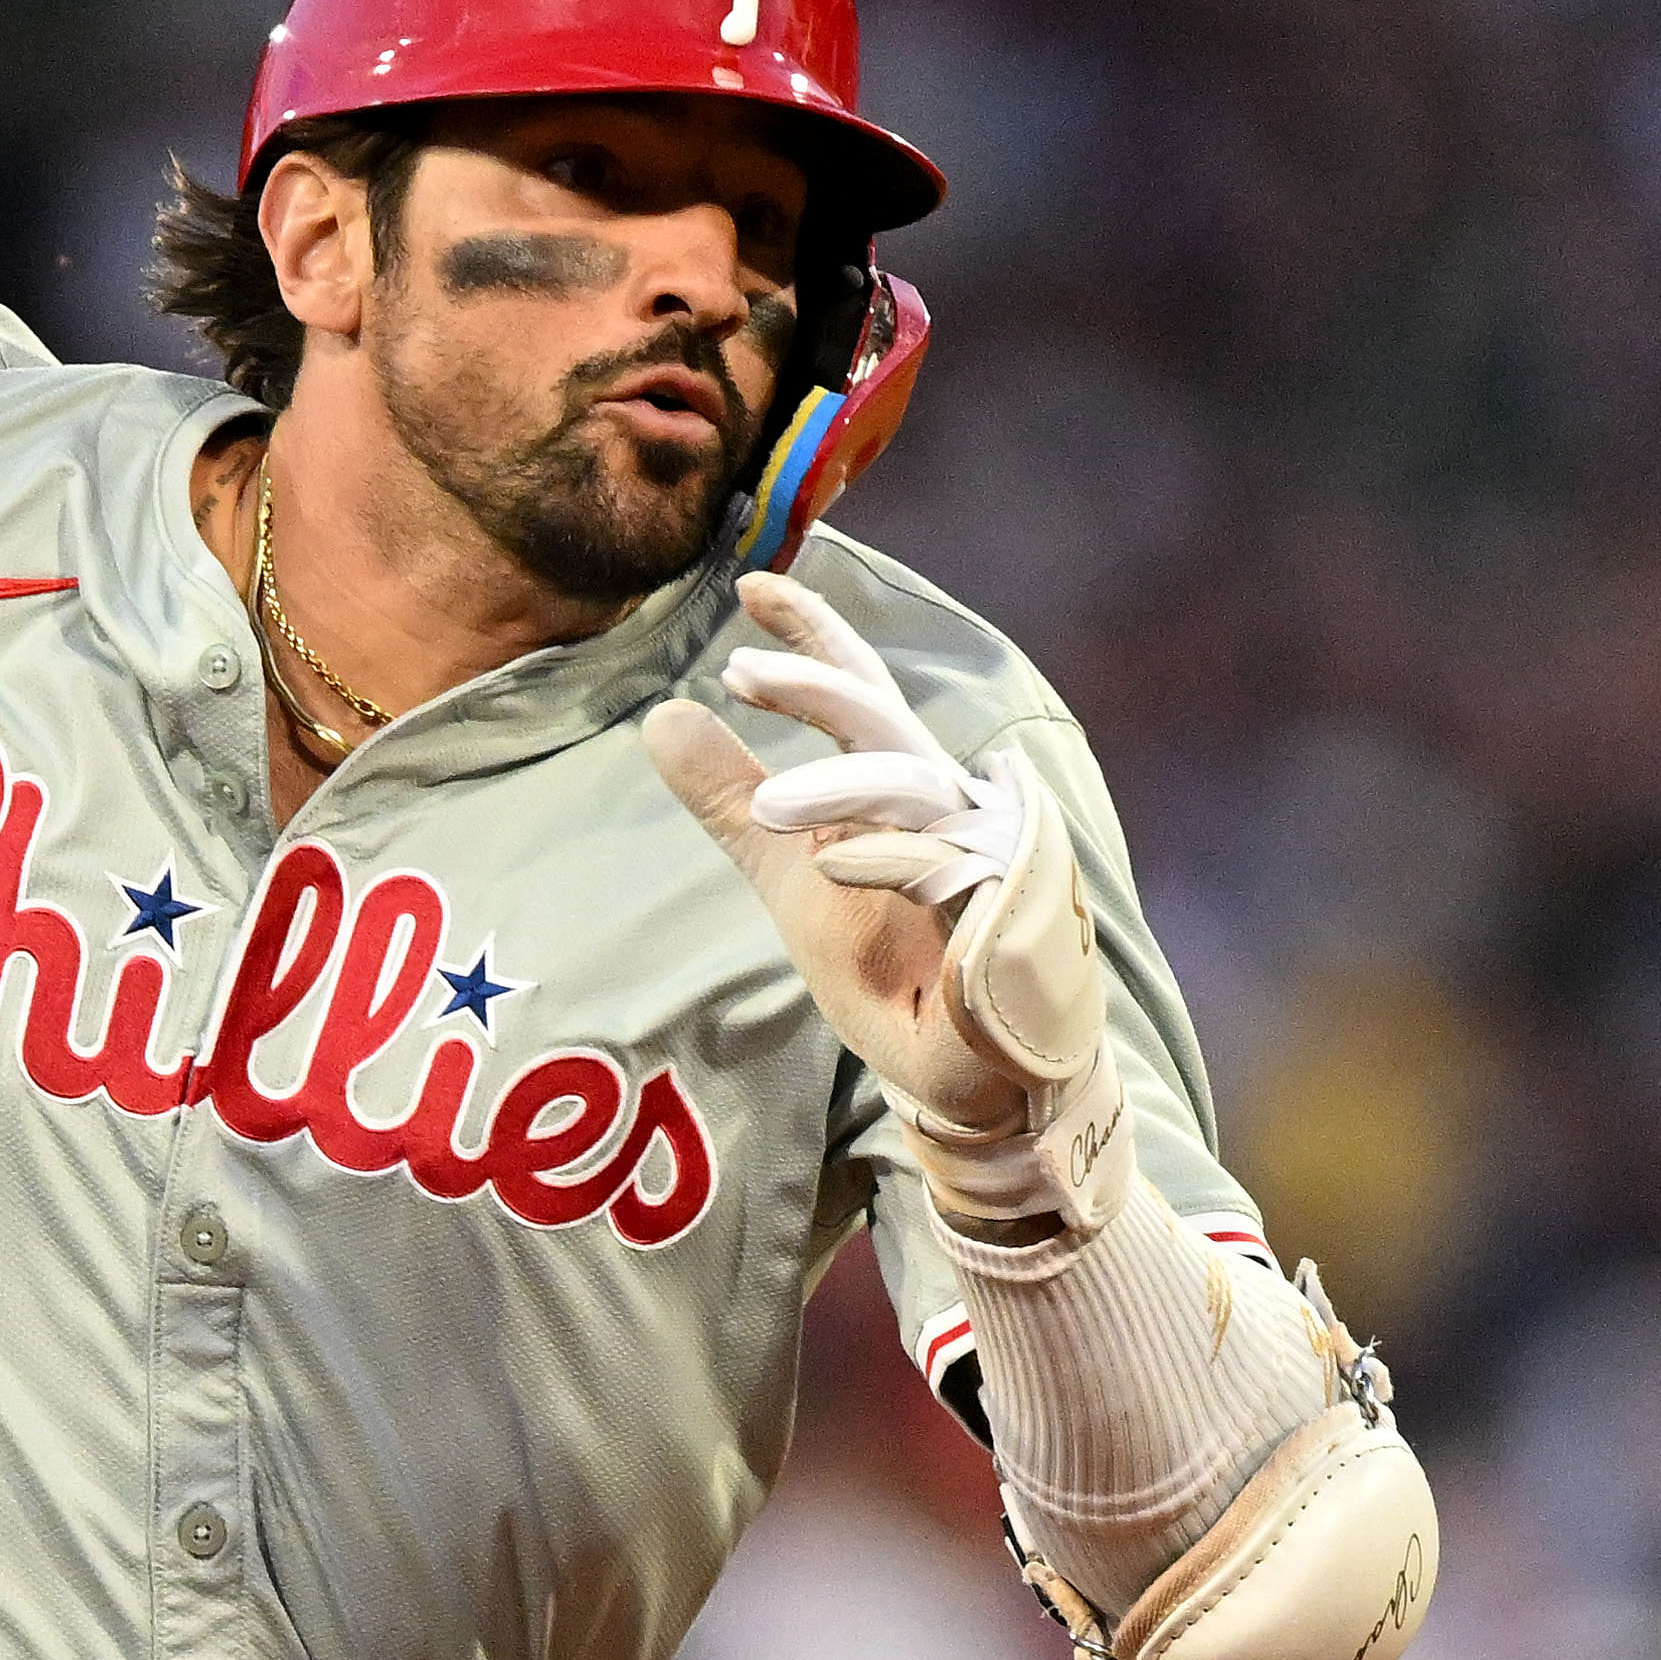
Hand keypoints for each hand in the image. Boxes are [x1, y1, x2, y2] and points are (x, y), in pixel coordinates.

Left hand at [637, 572, 1106, 1188]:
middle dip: (817, 684)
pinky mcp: (1000, 910)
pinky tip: (833, 865)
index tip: (750, 586)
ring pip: (909, 785)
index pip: (855, 691)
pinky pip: (943, 867)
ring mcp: (981, 851)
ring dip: (835, 786)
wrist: (969, 1073)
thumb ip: (730, 803)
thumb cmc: (895, 971)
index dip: (813, 633)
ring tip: (767, 808)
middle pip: (882, 717)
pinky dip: (887, 859)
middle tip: (739, 671)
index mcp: (898, 786)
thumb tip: (659, 717)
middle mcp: (944, 802)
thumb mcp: (787, 874)